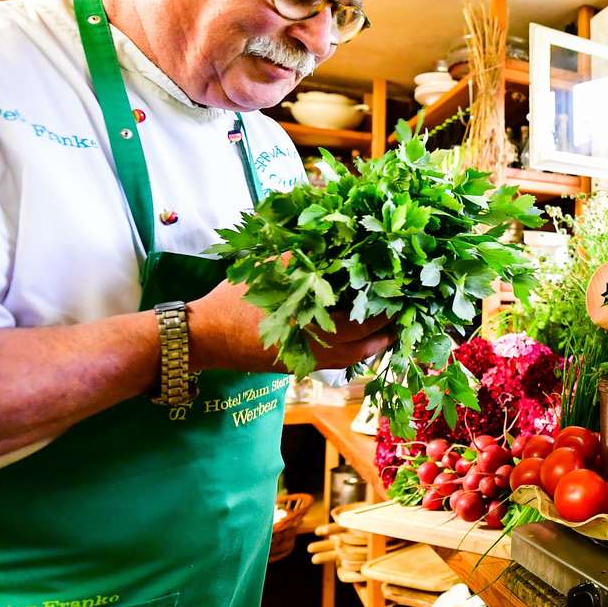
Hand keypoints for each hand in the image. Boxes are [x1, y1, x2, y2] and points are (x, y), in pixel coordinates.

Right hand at [187, 279, 391, 373]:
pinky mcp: (296, 366)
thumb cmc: (232, 300)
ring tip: (390, 327)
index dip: (384, 309)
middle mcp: (312, 348)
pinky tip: (360, 336)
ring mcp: (304, 361)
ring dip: (372, 342)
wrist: (201, 337)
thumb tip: (339, 241)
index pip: (360, 321)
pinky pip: (335, 361)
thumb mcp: (268, 269)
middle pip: (363, 343)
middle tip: (406, 312)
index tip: (403, 293)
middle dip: (386, 328)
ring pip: (351, 356)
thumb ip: (304, 259)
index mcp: (309, 324)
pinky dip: (353, 349)